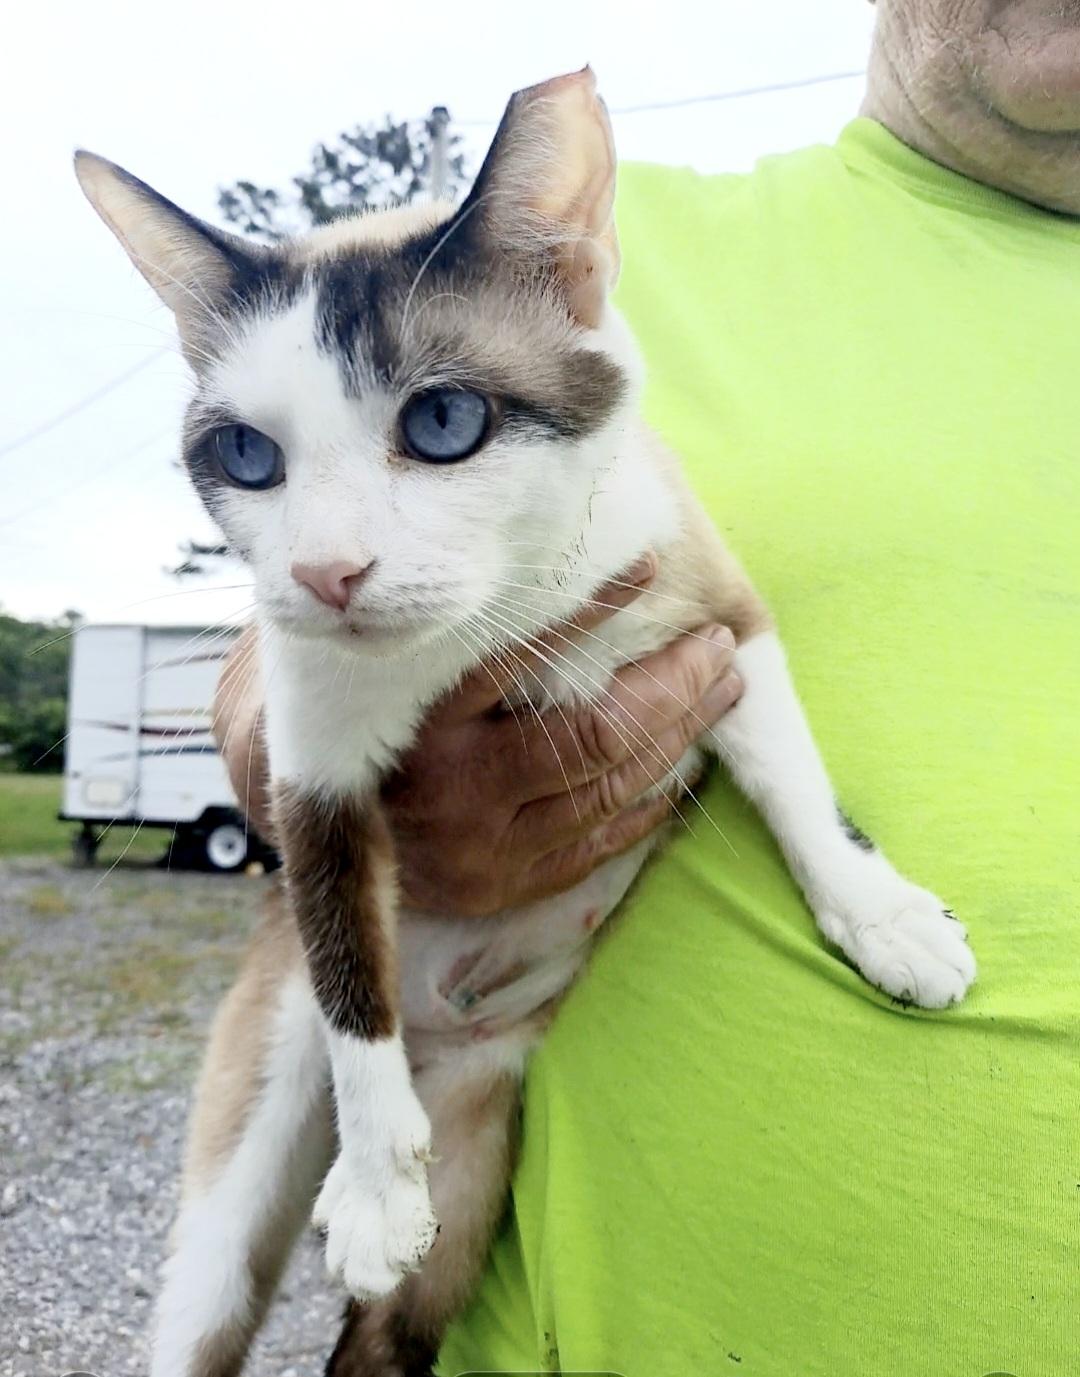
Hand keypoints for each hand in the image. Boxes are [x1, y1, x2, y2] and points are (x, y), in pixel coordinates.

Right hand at [214, 557, 742, 914]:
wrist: (305, 833)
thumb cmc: (353, 718)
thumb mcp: (370, 657)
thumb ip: (424, 612)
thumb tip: (509, 528)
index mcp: (413, 721)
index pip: (522, 656)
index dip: (594, 610)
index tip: (647, 567)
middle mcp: (447, 791)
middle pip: (597, 734)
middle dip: (675, 686)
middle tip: (718, 646)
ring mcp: (478, 851)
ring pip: (611, 789)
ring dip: (680, 736)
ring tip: (717, 689)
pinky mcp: (498, 889)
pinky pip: (597, 845)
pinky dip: (648, 802)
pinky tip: (678, 763)